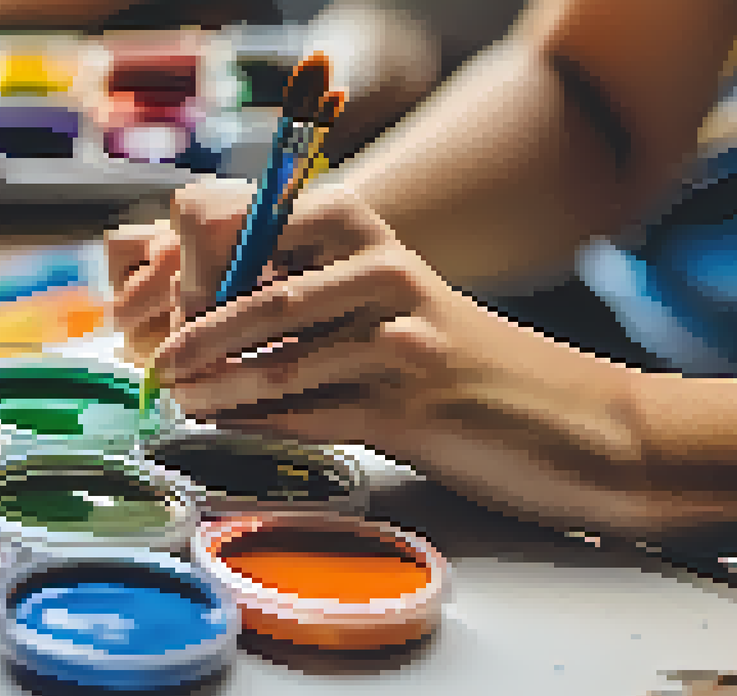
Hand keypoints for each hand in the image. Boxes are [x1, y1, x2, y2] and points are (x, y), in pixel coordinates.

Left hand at [125, 178, 670, 535]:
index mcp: (372, 236)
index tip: (166, 303)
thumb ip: (314, 289)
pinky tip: (223, 430)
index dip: (202, 265)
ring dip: (211, 390)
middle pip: (256, 296)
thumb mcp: (393, 303)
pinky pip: (305, 415)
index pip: (256, 225)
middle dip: (193, 334)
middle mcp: (383, 276)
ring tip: (178, 401)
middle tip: (159, 364)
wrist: (577, 423)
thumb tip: (206, 303)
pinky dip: (253, 426)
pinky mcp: (406, 410)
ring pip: (273, 365)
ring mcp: (396, 344)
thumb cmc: (467, 361)